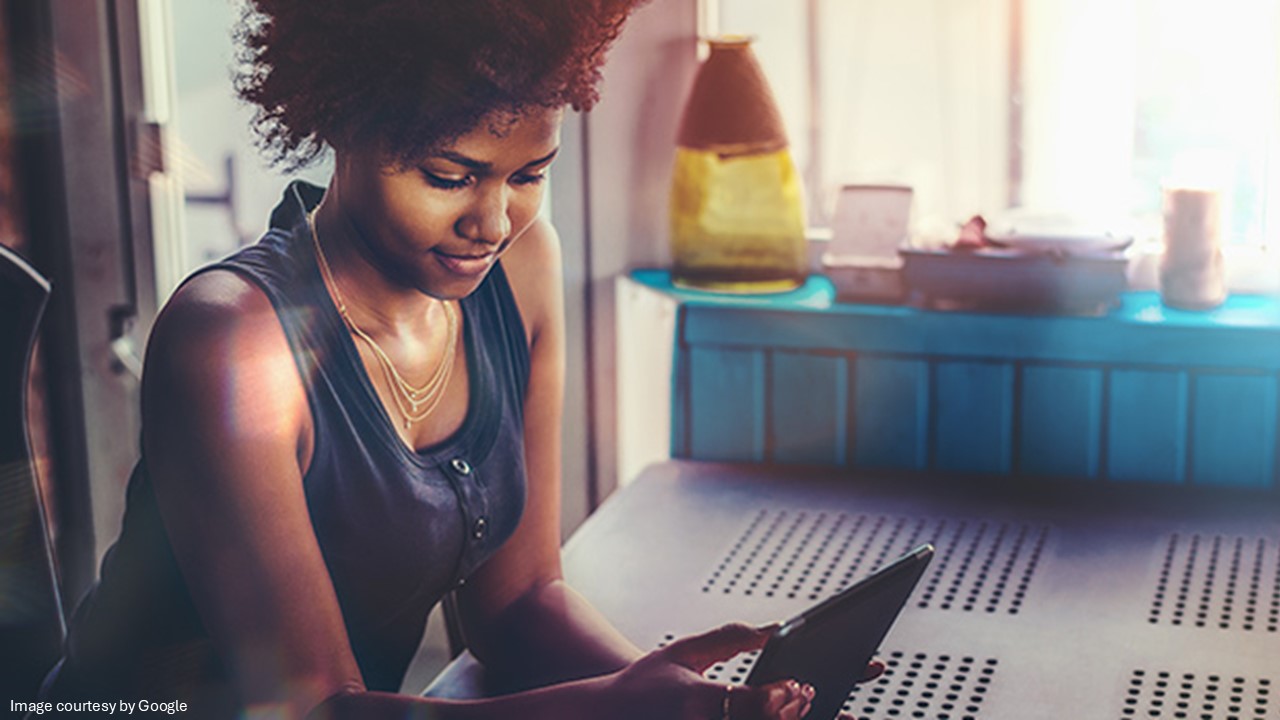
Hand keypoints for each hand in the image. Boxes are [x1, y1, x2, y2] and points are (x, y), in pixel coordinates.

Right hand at [601, 623, 813, 718]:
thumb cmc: (644, 685)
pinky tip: (766, 717)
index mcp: (694, 700)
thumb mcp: (684, 652)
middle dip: (789, 712)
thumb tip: (775, 629)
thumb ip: (731, 638)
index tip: (795, 683)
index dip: (780, 694)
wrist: (607, 716)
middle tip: (801, 694)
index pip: (752, 702)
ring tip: (790, 707)